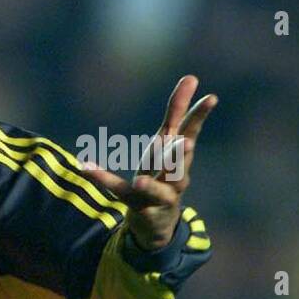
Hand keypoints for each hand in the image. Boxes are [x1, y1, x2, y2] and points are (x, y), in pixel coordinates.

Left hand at [80, 75, 216, 250]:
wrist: (159, 222)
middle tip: (186, 143)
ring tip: (141, 180)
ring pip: (160, 189)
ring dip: (151, 185)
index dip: (197, 115)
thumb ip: (175, 113)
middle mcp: (174, 176)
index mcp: (176, 156)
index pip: (188, 132)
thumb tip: (192, 76)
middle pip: (180, 164)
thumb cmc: (163, 175)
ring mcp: (159, 195)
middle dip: (182, 155)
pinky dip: (103, 179)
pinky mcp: (140, 207)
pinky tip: (87, 167)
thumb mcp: (167, 143)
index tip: (211, 97)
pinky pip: (119, 192)